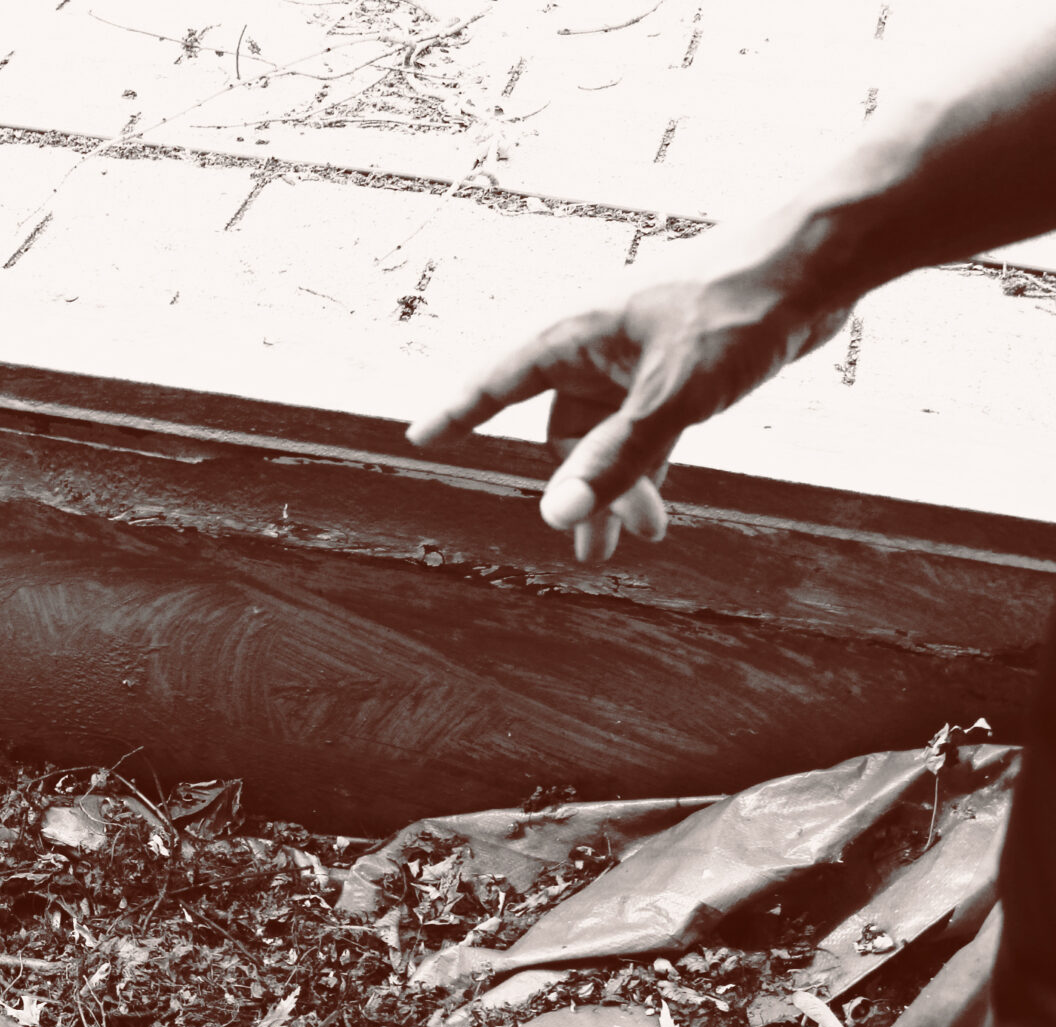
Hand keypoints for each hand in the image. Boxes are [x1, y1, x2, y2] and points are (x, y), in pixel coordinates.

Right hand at [405, 275, 851, 561]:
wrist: (818, 264)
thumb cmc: (738, 308)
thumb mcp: (673, 396)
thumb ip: (615, 460)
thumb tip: (557, 517)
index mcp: (575, 338)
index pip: (498, 384)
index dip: (460, 413)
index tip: (420, 438)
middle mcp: (597, 348)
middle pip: (563, 433)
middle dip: (576, 490)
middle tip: (593, 550)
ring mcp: (638, 359)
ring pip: (607, 437)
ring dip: (618, 487)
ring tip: (639, 539)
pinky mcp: (679, 369)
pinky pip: (644, 429)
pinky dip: (649, 465)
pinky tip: (662, 503)